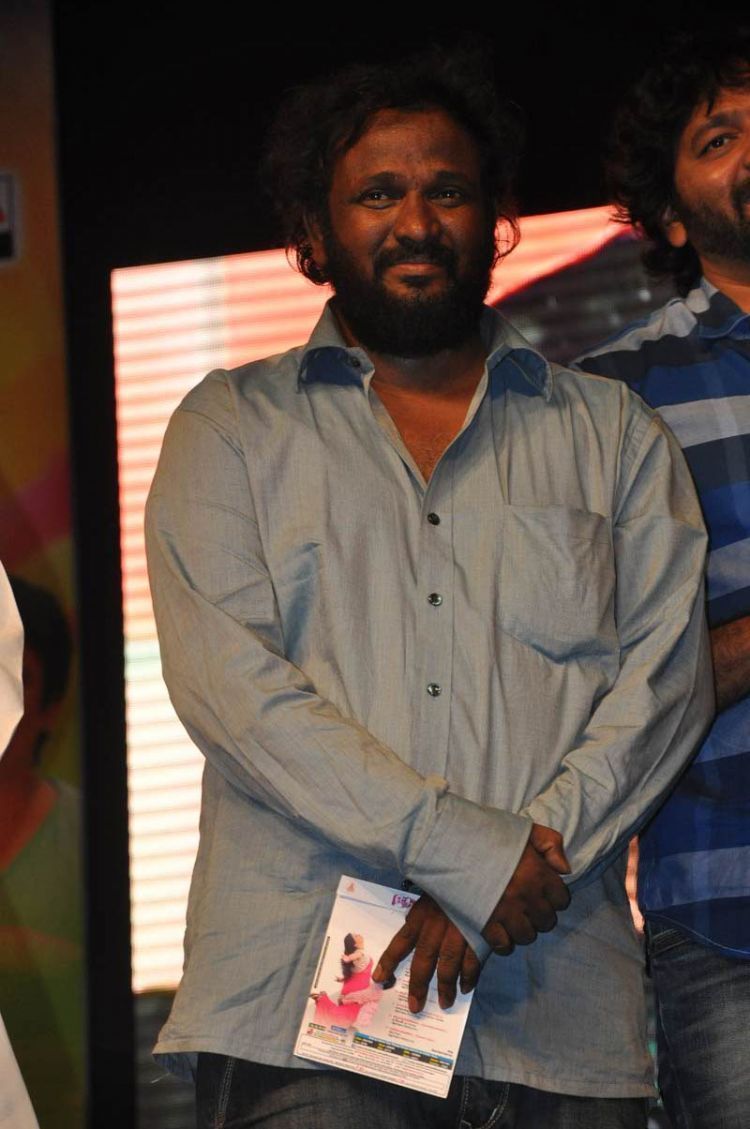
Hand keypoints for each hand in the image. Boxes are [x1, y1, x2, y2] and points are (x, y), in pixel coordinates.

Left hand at [373, 894, 479, 1013]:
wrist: (480, 875)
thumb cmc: (452, 884)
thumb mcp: (430, 894)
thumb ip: (421, 912)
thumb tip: (409, 924)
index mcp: (422, 915)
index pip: (402, 941)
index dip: (390, 961)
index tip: (379, 979)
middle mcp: (436, 927)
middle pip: (424, 961)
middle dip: (419, 986)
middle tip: (415, 1006)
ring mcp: (458, 933)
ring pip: (448, 966)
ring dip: (446, 987)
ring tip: (445, 1003)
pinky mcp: (478, 936)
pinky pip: (472, 962)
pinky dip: (469, 977)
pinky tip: (466, 987)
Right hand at [481, 823, 570, 954]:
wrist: (450, 839)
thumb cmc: (487, 831)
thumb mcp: (524, 828)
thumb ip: (550, 844)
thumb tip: (564, 870)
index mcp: (538, 872)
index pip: (561, 899)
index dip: (554, 898)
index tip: (544, 894)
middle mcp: (527, 895)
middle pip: (546, 921)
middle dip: (540, 916)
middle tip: (528, 908)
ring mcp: (506, 911)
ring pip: (527, 936)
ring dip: (523, 930)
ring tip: (514, 920)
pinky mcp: (485, 922)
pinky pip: (503, 945)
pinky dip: (504, 942)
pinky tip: (499, 932)